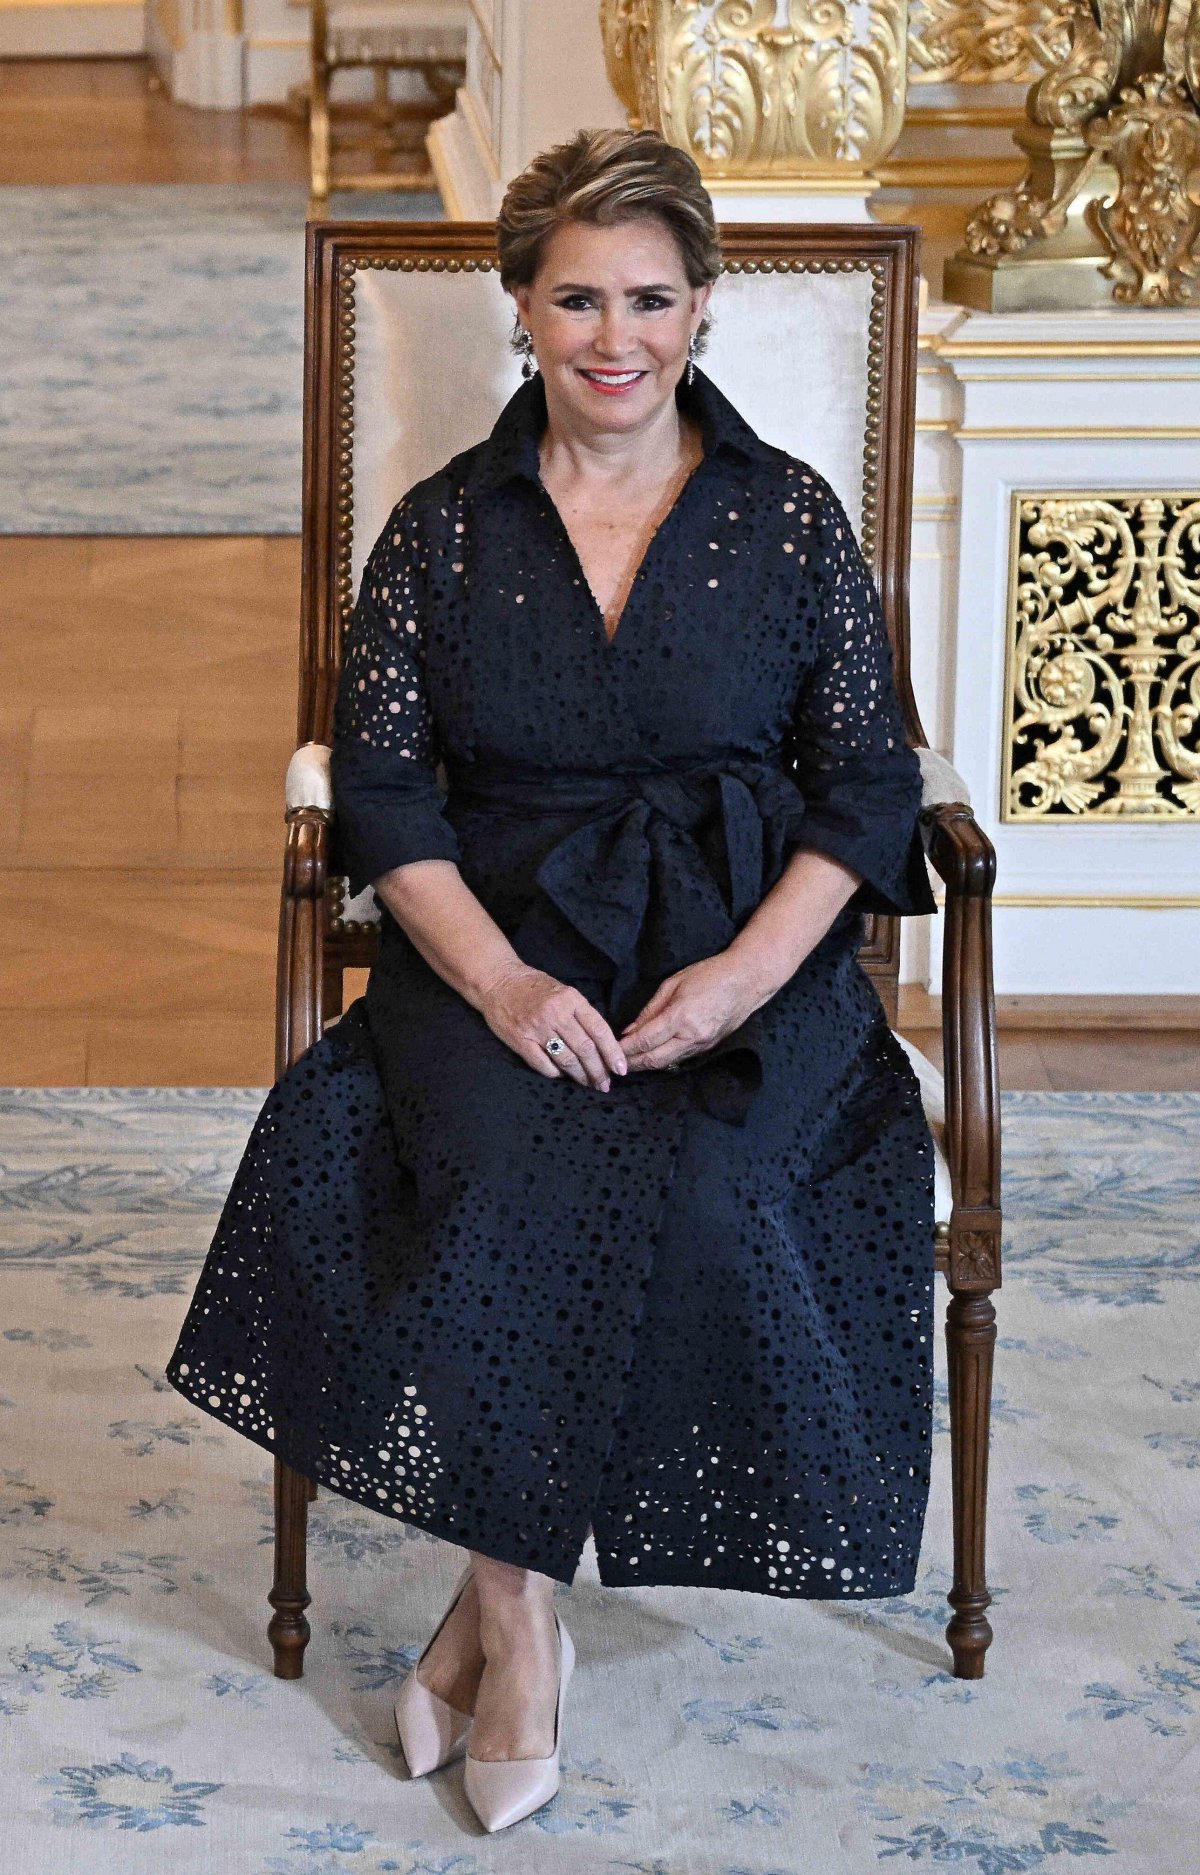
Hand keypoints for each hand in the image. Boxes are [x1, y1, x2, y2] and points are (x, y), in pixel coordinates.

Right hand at [476, 963, 627, 1090]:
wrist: (498, 981)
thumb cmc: (534, 987)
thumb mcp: (564, 991)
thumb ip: (581, 1014)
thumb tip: (602, 1044)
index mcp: (571, 999)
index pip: (599, 1030)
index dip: (613, 1052)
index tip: (621, 1068)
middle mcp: (556, 1014)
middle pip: (585, 1049)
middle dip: (599, 1071)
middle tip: (605, 1084)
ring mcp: (537, 1028)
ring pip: (567, 1060)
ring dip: (580, 1076)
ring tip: (588, 1084)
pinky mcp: (520, 1040)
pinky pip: (543, 1064)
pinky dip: (556, 1074)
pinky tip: (562, 1075)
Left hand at [619, 952, 770, 1072]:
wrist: (747, 981)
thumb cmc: (709, 974)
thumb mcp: (673, 983)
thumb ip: (650, 1009)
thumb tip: (630, 1029)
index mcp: (680, 1016)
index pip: (645, 1040)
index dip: (625, 1048)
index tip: (609, 1049)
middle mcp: (691, 1036)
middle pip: (654, 1059)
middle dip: (632, 1064)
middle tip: (614, 1064)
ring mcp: (702, 1044)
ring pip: (667, 1063)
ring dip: (646, 1065)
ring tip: (628, 1064)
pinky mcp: (708, 1048)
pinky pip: (680, 1058)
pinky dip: (663, 1060)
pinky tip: (652, 1057)